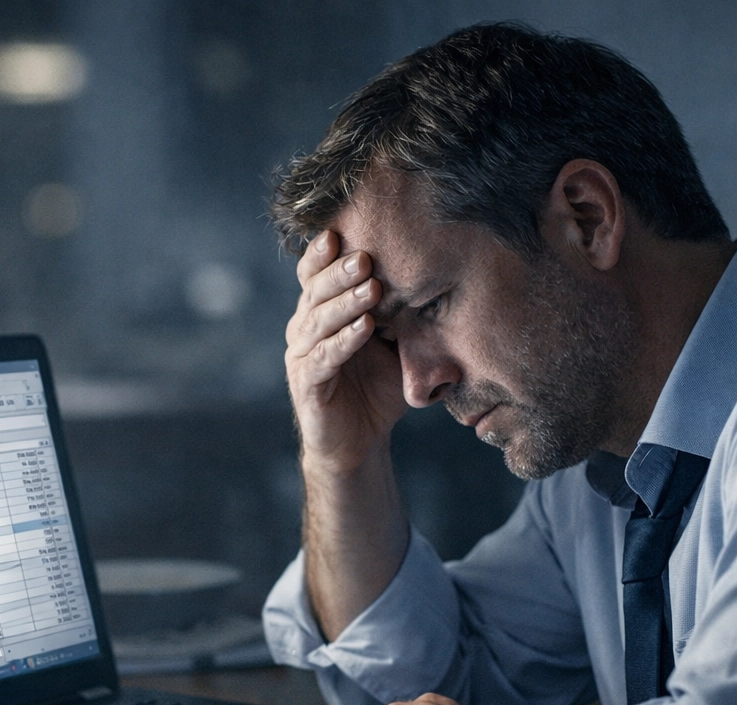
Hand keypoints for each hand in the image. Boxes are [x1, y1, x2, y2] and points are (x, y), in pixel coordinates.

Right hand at [285, 231, 407, 475]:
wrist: (360, 442)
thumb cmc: (378, 388)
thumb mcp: (394, 343)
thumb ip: (401, 313)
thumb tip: (435, 273)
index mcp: (321, 312)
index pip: (314, 274)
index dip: (322, 253)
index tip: (341, 229)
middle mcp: (304, 328)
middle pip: (315, 292)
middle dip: (340, 273)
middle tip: (365, 257)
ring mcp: (301, 356)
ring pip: (319, 321)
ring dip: (346, 303)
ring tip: (372, 289)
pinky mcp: (307, 385)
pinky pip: (324, 358)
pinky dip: (344, 341)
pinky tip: (364, 327)